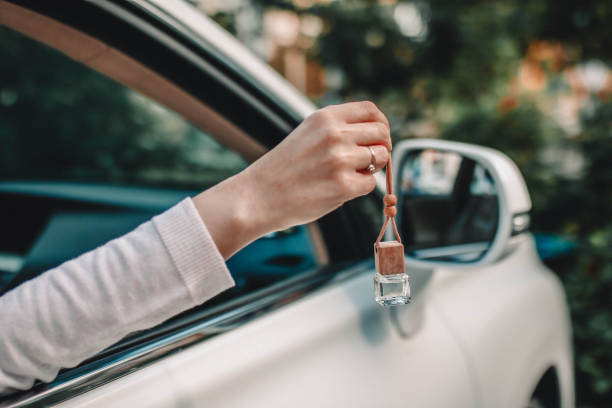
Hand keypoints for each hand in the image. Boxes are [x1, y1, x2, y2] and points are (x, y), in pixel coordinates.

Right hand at [194, 101, 390, 258]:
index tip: (379, 137)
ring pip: (381, 157)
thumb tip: (376, 134)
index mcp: (326, 117)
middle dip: (383, 146)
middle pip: (382, 133)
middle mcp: (335, 134)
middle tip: (372, 160)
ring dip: (372, 168)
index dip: (381, 124)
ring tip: (349, 174)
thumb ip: (338, 129)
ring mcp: (341, 160)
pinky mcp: (343, 186)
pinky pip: (371, 183)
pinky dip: (361, 187)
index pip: (371, 110)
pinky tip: (340, 189)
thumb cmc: (284, 168)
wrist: (258, 196)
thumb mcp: (308, 134)